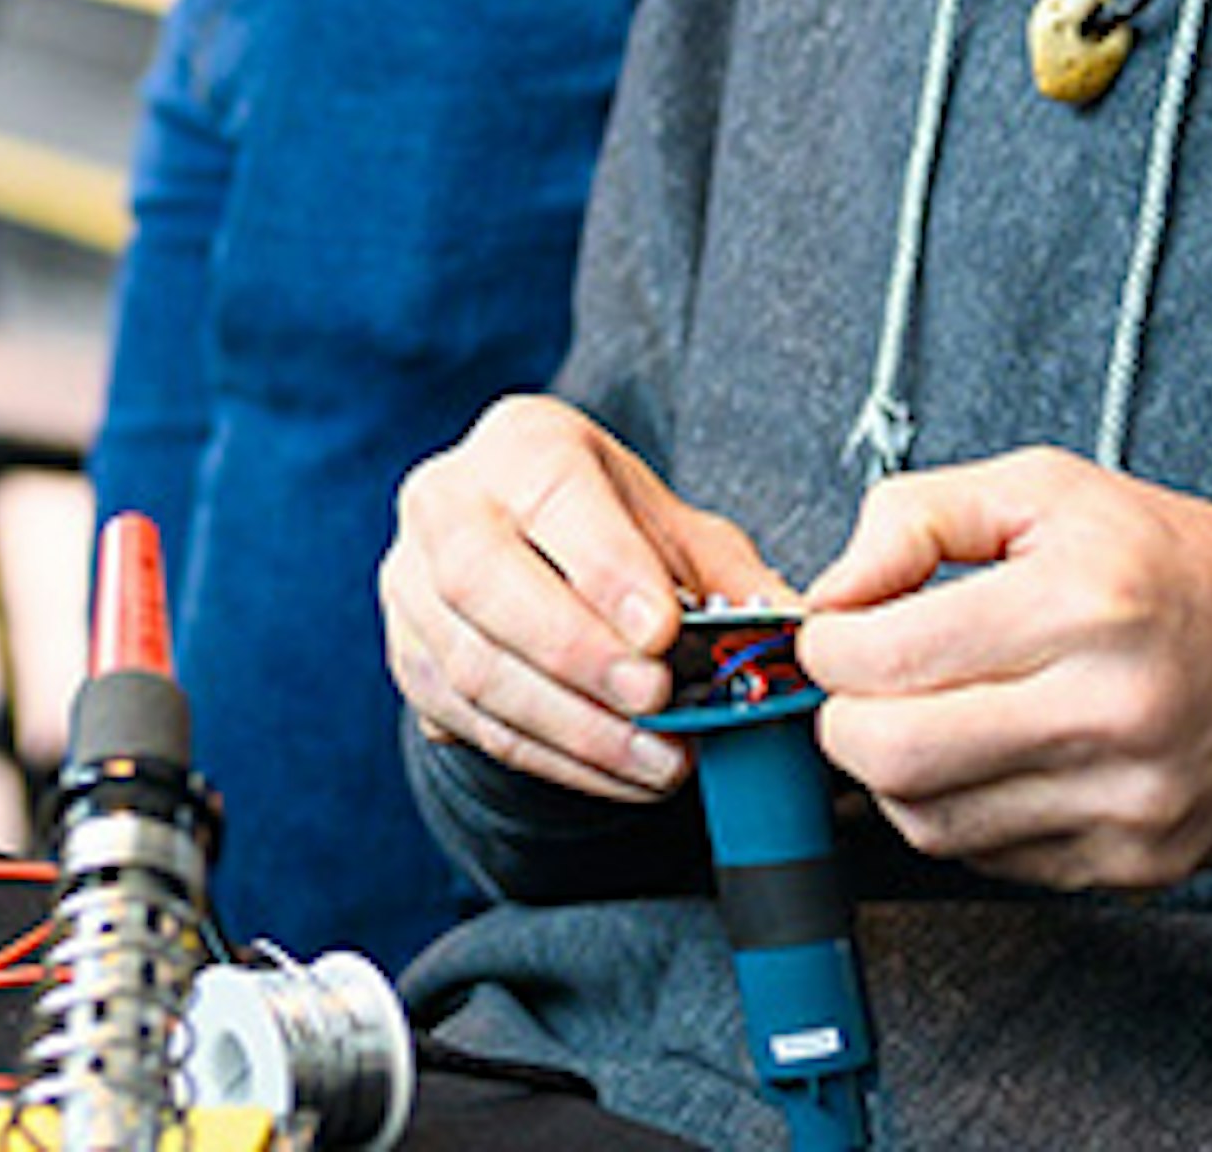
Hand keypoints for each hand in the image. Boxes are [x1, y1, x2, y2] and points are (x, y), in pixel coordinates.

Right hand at [381, 396, 790, 803]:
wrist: (527, 552)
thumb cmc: (613, 534)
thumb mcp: (675, 529)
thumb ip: (733, 577)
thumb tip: (803, 637)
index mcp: (518, 440)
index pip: (550, 490)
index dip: (603, 563)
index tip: (663, 627)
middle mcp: (446, 498)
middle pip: (485, 577)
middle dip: (577, 651)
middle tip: (658, 701)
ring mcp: (410, 580)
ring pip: (475, 662)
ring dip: (575, 724)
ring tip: (660, 759)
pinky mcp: (408, 656)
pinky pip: (471, 720)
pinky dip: (553, 758)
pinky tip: (618, 772)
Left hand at [795, 449, 1211, 890]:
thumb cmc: (1165, 566)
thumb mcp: (1042, 487)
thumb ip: (915, 516)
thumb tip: (831, 592)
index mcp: (1082, 604)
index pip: (891, 658)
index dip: (827, 647)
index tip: (829, 631)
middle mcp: (1108, 713)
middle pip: (898, 756)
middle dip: (841, 720)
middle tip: (854, 685)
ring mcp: (1124, 802)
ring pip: (931, 823)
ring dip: (891, 773)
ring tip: (916, 714)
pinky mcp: (1132, 863)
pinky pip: (989, 858)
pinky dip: (956, 811)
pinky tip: (978, 756)